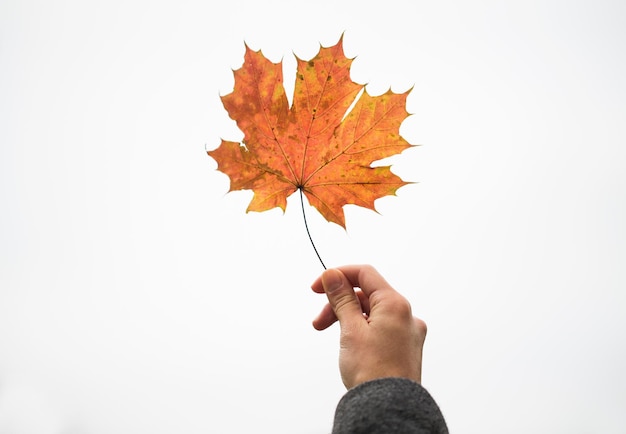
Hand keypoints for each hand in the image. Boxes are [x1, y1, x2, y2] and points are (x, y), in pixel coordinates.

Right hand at [311, 265, 426, 388]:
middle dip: (339, 304)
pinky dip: (362, 330)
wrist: (389, 408)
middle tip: (320, 322)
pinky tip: (352, 345)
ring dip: (348, 318)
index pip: (365, 274)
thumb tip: (333, 275)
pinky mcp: (405, 348)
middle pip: (366, 295)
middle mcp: (406, 315)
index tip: (319, 286)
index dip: (339, 275)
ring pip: (372, 313)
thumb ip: (341, 299)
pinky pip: (381, 328)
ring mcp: (407, 332)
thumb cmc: (373, 372)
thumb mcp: (350, 329)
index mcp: (395, 304)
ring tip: (332, 336)